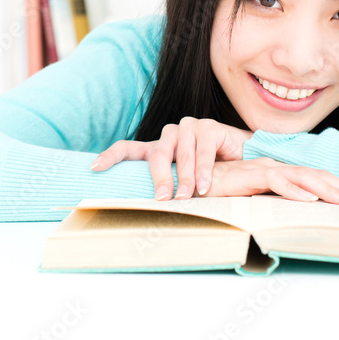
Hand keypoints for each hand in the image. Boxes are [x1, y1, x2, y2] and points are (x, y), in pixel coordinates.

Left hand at [90, 117, 252, 199]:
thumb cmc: (211, 177)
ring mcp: (189, 127)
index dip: (110, 156)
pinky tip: (205, 185)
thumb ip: (168, 190)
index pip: (128, 148)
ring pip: (181, 153)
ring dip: (185, 177)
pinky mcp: (208, 126)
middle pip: (156, 154)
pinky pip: (203, 148)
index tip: (94, 168)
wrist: (244, 163)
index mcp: (158, 148)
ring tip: (188, 196)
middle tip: (163, 199)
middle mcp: (170, 134)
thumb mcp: (185, 184)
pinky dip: (204, 169)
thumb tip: (150, 213)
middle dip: (159, 178)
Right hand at [198, 158, 338, 205]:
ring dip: (330, 190)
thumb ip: (270, 205)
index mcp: (279, 175)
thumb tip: (294, 221)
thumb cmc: (216, 191)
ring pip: (303, 178)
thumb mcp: (250, 201)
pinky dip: (294, 191)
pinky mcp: (248, 176)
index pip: (318, 181)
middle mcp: (275, 169)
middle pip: (319, 178)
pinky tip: (311, 201)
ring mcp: (263, 170)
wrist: (185, 179)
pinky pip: (274, 182)